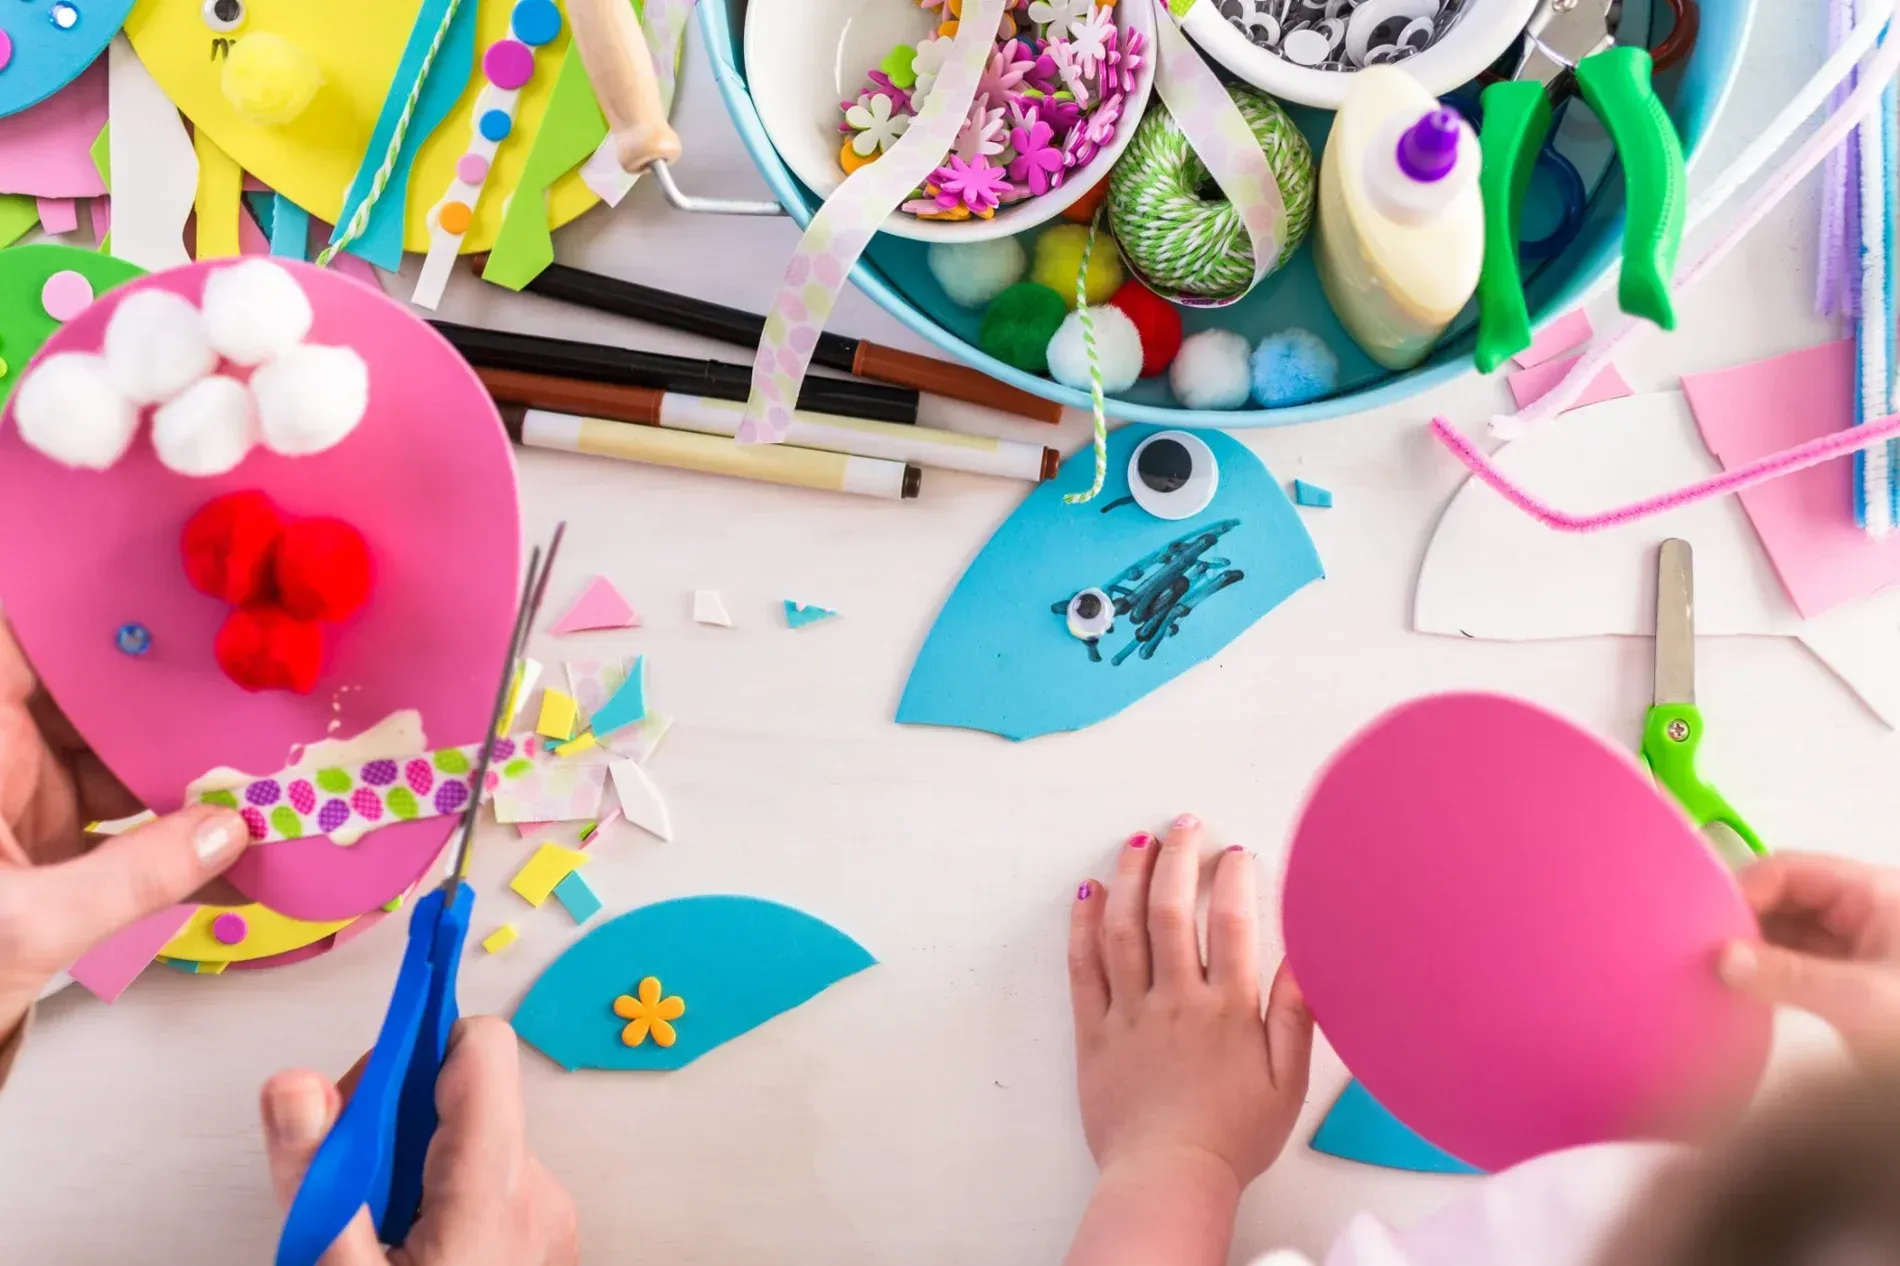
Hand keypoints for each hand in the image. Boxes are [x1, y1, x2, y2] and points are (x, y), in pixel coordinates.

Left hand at [0, 620, 247, 1033]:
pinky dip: (180, 846)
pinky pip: (126, 834)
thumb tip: (225, 835)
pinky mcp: (47, 858)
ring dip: (193, 782)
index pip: (28, 647)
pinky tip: (243, 856)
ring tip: (273, 780)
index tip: (180, 607)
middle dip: (176, 705)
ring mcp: (22, 809)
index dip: (97, 616)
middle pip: (98, 704)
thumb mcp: (22, 929)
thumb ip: (131, 879)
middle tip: (259, 701)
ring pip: (123, 769)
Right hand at [260, 1016, 578, 1265]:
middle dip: (391, 1123)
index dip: (417, 1041)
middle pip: (462, 1097)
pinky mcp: (540, 1246)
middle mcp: (537, 1194)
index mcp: (496, 1189)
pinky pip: (487, 1188)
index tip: (365, 1065)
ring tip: (369, 1233)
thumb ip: (316, 1174)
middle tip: (341, 1184)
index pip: (480, 1047)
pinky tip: (404, 1251)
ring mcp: (545, 1222)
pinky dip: (439, 1201)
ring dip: (411, 1168)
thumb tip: (294, 1083)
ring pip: (469, 1146)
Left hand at [1065, 816, 1312, 1265]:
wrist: (1168, 1179)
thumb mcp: (1287, 1084)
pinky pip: (1085, 968)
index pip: (1233, 924)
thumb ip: (1295, 1017)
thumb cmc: (1232, 1138)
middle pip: (1173, 911)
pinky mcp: (1095, 1032)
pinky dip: (1084, 926)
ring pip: (1126, 929)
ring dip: (1131, 878)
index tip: (1236, 853)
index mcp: (1228, 1011)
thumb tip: (1305, 961)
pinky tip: (1089, 894)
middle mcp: (1177, 1001)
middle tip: (1184, 825)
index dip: (1233, 879)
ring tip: (1137, 842)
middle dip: (1178, 858)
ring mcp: (1131, 1013)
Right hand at [1720, 853, 1899, 1065]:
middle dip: (1742, 918)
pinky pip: (1797, 964)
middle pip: (1785, 897)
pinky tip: (1742, 992)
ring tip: (1713, 970)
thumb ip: (1789, 977)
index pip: (1789, 870)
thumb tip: (1724, 959)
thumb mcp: (1862, 1000)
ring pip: (1788, 932)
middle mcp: (1862, 913)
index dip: (1744, 889)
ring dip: (1752, 949)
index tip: (1704, 922)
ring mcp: (1857, 948)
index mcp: (1872, 893)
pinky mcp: (1852, 983)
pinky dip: (1768, 974)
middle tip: (1700, 947)